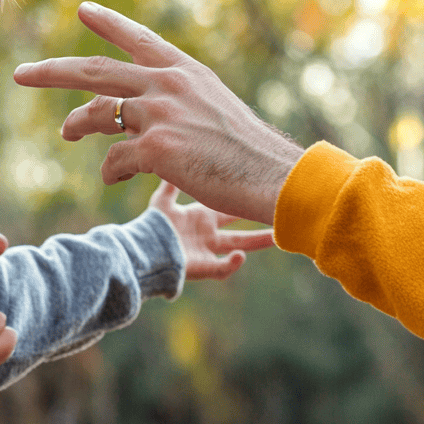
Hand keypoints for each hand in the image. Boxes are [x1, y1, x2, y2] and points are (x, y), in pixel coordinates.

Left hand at [12, 2, 304, 224]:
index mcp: (184, 70)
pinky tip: (114, 177)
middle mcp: (168, 84)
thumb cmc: (248, 149)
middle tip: (21, 73)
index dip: (108, 24)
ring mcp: (159, 114)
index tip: (83, 11)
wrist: (270, 174)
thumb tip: (141, 112)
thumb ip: (178, 100)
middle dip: (53, 71)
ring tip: (66, 132)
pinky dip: (110, 170)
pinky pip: (114, 159)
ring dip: (76, 125)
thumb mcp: (214, 107)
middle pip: (95, 71)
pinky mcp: (156, 148)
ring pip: (97, 115)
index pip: (137, 39)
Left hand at [148, 180, 275, 279]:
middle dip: (260, 222)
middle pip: (240, 227)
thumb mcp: (161, 199)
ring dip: (258, 242)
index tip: (261, 188)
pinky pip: (223, 268)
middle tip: (285, 214)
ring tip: (278, 238)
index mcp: (199, 215)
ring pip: (239, 246)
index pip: (227, 205)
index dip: (242, 198)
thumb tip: (171, 155)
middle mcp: (206, 233)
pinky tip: (238, 256)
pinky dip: (232, 264)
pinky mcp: (202, 268)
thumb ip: (170, 182)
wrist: (139, 250)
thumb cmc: (149, 226)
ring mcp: (206, 251)